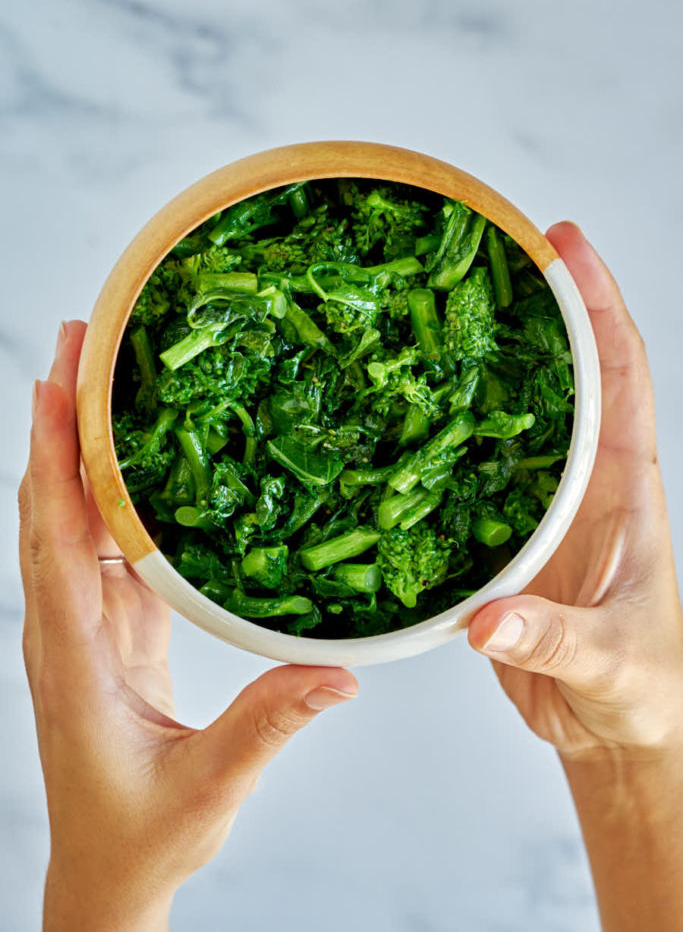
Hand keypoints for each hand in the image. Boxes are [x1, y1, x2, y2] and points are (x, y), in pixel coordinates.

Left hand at [19, 321, 357, 931]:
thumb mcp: (209, 786)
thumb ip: (270, 726)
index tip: (58, 384)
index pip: (54, 538)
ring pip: (72, 518)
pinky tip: (139, 458)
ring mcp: (85, 626)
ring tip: (102, 376)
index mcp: (72, 657)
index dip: (55, 458)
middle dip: (60, 421)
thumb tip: (340, 673)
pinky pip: (105, 546)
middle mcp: (66, 628)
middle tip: (81, 342)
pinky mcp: (110, 630)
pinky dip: (114, 493)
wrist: (108, 874)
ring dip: (81, 447)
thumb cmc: (141, 838)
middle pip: (51, 505)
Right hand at [467, 222, 682, 759]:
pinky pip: (468, 473)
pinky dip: (440, 440)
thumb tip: (489, 619)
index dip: (597, 304)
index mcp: (624, 488)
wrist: (615, 726)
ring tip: (433, 312)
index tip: (565, 244)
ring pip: (511, 416)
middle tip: (491, 246)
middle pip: (563, 373)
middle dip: (536, 306)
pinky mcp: (503, 539)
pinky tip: (401, 420)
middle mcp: (582, 483)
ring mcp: (541, 507)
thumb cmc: (639, 687)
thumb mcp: (609, 661)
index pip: (621, 374)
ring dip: (482, 365)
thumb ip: (551, 639)